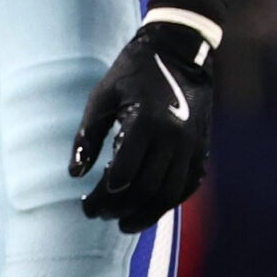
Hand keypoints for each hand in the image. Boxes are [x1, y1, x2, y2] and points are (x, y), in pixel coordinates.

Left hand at [71, 18, 215, 232]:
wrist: (179, 52)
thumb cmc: (132, 72)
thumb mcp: (101, 97)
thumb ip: (87, 137)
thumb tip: (74, 175)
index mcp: (146, 122)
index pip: (124, 175)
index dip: (103, 196)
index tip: (85, 205)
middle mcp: (174, 138)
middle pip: (147, 189)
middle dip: (120, 209)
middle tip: (98, 216)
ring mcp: (192, 145)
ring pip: (171, 194)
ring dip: (146, 214)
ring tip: (122, 224)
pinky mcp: (202, 148)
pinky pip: (187, 185)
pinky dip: (168, 202)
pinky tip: (149, 210)